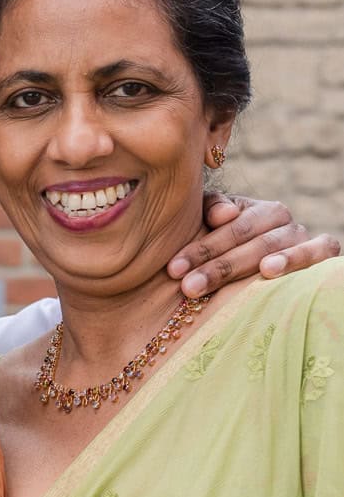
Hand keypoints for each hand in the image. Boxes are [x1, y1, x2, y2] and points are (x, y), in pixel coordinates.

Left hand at [169, 194, 339, 298]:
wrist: (256, 269)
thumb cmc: (223, 251)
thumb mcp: (209, 229)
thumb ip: (209, 212)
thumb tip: (223, 214)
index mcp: (250, 209)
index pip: (226, 223)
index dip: (199, 247)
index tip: (173, 269)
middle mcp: (277, 218)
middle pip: (247, 237)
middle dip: (216, 264)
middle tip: (189, 287)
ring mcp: (299, 234)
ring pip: (275, 244)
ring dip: (251, 263)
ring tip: (227, 276)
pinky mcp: (323, 250)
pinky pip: (320, 249)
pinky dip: (299, 256)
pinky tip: (271, 270)